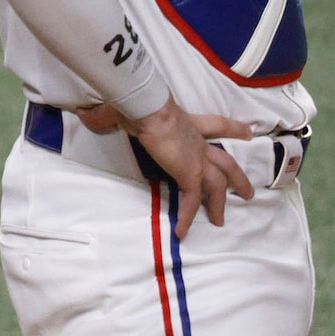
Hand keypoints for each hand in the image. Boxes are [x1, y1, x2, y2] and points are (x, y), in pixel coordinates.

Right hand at [119, 99, 257, 237]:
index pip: (216, 126)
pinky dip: (187, 217)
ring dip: (220, 203)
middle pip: (225, 161)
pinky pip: (191, 201)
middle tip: (248, 192)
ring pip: (218, 185)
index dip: (233, 129)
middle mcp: (197, 142)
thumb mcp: (126, 110)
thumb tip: (86, 113)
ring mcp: (197, 159)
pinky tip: (181, 232)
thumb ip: (108, 115)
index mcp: (187, 124)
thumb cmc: (139, 104)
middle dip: (238, 177)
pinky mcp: (189, 174)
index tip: (247, 133)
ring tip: (220, 221)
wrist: (149, 108)